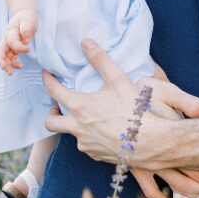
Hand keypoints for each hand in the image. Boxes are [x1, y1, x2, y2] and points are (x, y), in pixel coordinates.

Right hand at [0, 10, 37, 73]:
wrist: (24, 17)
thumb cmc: (26, 19)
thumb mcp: (28, 21)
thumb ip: (26, 29)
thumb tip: (26, 40)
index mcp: (9, 31)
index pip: (11, 41)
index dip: (19, 47)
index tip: (29, 49)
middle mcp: (6, 39)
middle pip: (0, 51)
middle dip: (2, 60)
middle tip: (5, 68)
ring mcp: (9, 44)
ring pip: (3, 56)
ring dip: (6, 65)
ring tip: (11, 73)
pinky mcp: (13, 49)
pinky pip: (10, 58)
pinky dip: (13, 63)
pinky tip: (20, 66)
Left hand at [42, 39, 198, 197]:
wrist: (151, 142)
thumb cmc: (134, 110)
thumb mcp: (118, 80)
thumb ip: (100, 60)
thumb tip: (86, 42)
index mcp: (79, 108)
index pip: (53, 91)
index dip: (47, 80)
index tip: (46, 74)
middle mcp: (77, 128)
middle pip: (51, 123)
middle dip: (51, 113)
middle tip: (59, 105)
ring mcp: (86, 144)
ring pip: (71, 134)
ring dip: (75, 125)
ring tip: (87, 117)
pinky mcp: (97, 156)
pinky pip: (87, 146)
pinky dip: (90, 137)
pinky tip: (103, 131)